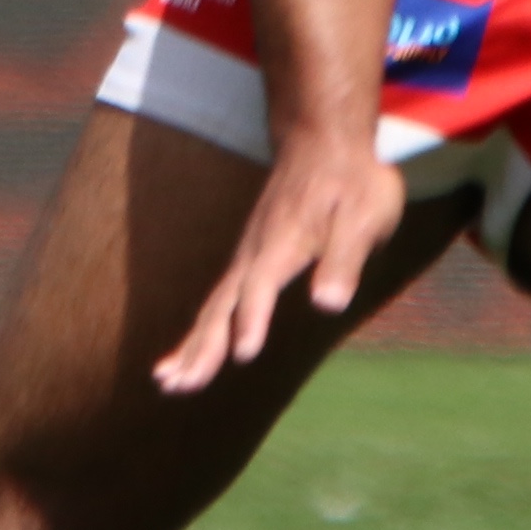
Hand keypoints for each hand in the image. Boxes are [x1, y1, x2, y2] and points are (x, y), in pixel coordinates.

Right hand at [152, 138, 409, 393]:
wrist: (323, 143)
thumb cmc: (351, 182)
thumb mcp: (363, 216)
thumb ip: (344, 260)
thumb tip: (329, 304)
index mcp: (282, 246)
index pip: (261, 287)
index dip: (253, 319)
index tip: (242, 354)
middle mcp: (254, 256)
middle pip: (222, 306)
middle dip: (201, 348)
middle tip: (178, 386)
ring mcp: (246, 260)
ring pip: (213, 308)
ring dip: (191, 347)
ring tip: (167, 383)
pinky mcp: (247, 264)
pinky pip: (216, 304)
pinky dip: (198, 333)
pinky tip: (184, 359)